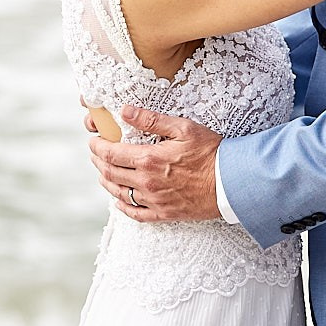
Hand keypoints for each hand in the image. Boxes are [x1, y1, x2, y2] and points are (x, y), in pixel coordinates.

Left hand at [86, 105, 223, 222]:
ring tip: (103, 173)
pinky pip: (136, 214)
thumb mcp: (183, 128)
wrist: (232, 182)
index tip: (94, 140)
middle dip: (98, 162)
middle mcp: (147, 182)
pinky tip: (119, 202)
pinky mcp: (165, 214)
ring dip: (106, 182)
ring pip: (119, 194)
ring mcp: (154, 201)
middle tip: (96, 153)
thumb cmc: (211, 152)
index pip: (110, 154)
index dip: (97, 146)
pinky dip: (123, 208)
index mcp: (148, 159)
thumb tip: (125, 111)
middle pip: (110, 173)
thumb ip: (151, 119)